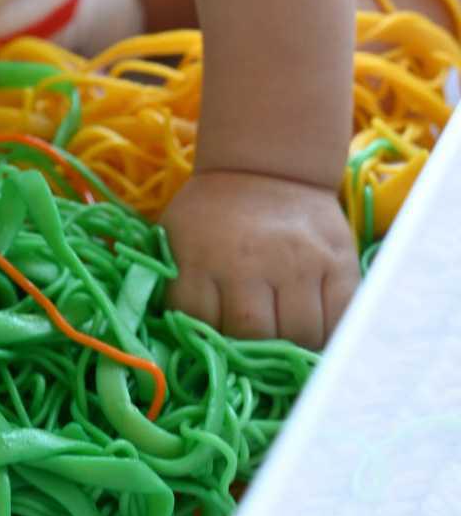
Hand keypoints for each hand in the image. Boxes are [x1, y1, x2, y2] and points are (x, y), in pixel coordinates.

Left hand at [162, 170, 359, 349]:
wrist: (268, 166)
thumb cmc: (214, 212)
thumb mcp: (176, 236)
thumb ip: (177, 285)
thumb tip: (181, 344)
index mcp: (201, 256)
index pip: (201, 323)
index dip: (207, 339)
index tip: (214, 340)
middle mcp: (249, 261)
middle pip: (252, 334)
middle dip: (251, 348)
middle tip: (252, 346)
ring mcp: (298, 262)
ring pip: (298, 334)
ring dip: (292, 346)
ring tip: (285, 340)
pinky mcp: (337, 262)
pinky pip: (339, 320)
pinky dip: (329, 337)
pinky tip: (316, 335)